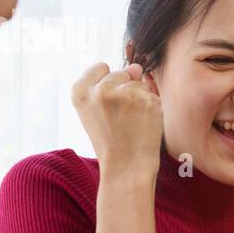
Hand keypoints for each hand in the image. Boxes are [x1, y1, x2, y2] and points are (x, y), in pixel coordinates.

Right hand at [72, 62, 162, 177]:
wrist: (126, 166)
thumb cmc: (110, 140)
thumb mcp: (94, 111)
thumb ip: (107, 84)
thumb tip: (137, 67)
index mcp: (80, 91)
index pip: (100, 67)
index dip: (107, 82)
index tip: (107, 102)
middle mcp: (101, 90)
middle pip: (121, 73)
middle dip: (124, 89)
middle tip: (120, 117)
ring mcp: (125, 94)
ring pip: (139, 83)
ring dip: (139, 98)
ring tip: (132, 121)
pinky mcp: (147, 100)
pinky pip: (153, 94)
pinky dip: (152, 107)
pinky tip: (144, 123)